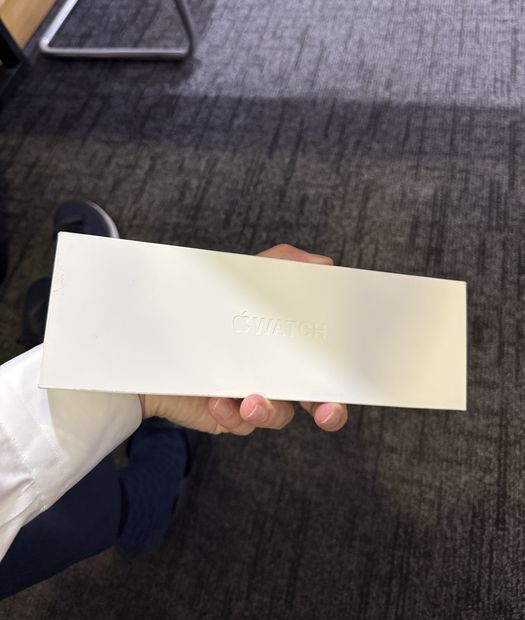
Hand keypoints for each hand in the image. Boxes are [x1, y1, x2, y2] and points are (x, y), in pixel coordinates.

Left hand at [139, 244, 347, 434]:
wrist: (158, 334)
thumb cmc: (211, 306)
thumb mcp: (246, 279)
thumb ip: (282, 265)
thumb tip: (322, 263)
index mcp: (290, 350)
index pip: (327, 368)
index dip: (345, 380)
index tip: (351, 382)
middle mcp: (278, 377)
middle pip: (316, 402)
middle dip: (328, 411)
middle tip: (328, 412)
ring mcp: (253, 398)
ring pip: (277, 416)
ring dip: (269, 411)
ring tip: (251, 400)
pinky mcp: (227, 414)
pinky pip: (238, 423)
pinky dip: (230, 414)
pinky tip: (218, 401)